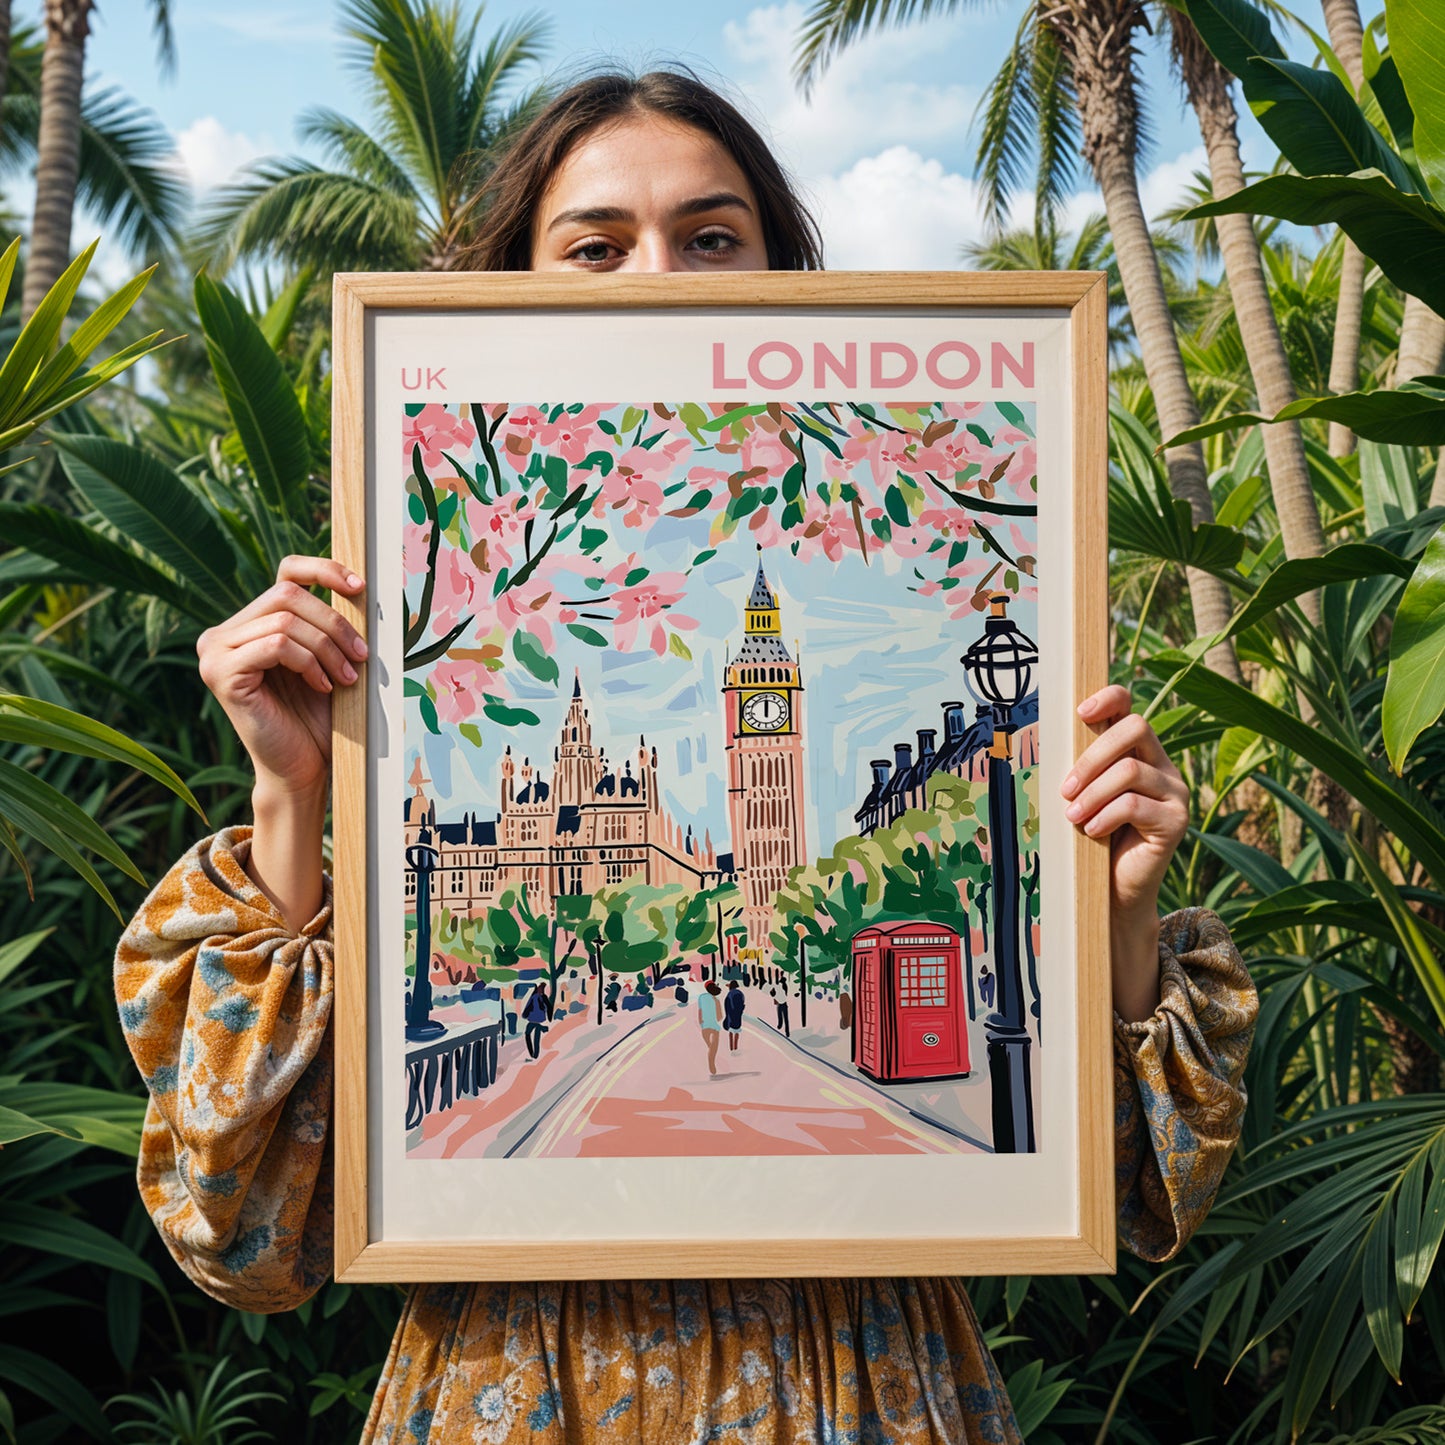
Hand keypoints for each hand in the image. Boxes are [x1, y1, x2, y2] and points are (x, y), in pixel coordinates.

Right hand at [197, 555, 367, 799]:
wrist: (303, 768)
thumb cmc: (318, 717)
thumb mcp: (326, 660)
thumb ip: (327, 623)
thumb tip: (359, 584)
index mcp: (248, 624)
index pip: (286, 573)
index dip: (325, 570)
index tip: (360, 588)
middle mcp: (223, 633)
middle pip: (287, 593)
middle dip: (333, 623)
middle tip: (361, 655)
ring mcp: (214, 652)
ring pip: (284, 621)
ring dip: (326, 647)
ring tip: (346, 677)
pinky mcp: (219, 673)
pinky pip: (276, 646)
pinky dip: (308, 662)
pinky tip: (321, 685)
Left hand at [1061, 685, 1189, 1020]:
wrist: (1112, 892)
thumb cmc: (1091, 839)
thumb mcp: (1083, 795)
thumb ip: (1082, 767)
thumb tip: (1052, 732)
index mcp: (1139, 753)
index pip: (1131, 707)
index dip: (1109, 698)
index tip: (1080, 711)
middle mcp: (1163, 767)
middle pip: (1135, 728)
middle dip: (1092, 756)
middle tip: (1066, 788)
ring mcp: (1176, 793)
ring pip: (1130, 770)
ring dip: (1092, 793)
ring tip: (1073, 816)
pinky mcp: (1177, 821)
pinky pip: (1135, 804)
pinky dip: (1105, 815)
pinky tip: (1092, 831)